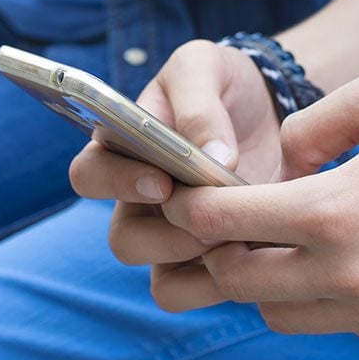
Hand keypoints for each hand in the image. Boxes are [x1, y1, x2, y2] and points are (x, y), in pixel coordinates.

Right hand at [69, 40, 280, 299]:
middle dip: (167, 236)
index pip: (90, 176)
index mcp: (124, 151)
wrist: (267, 105)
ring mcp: (178, 235)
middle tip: (211, 217)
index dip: (118, 183)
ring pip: (164, 282)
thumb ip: (198, 102)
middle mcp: (143, 202)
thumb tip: (212, 156)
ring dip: (201, 264)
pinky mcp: (215, 256)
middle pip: (125, 241)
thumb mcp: (204, 67)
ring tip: (241, 236)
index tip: (162, 181)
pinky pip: (202, 293)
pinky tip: (259, 251)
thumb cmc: (223, 81)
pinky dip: (226, 283)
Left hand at [155, 69, 358, 348]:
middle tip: (216, 219)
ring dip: (256, 277)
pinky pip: (324, 321)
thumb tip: (272, 163)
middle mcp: (351, 275)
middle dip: (213, 248)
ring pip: (273, 311)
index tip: (180, 195)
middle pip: (236, 279)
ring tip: (271, 238)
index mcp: (337, 210)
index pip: (223, 224)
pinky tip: (327, 257)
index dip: (189, 208)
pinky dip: (307, 295)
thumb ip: (307, 127)